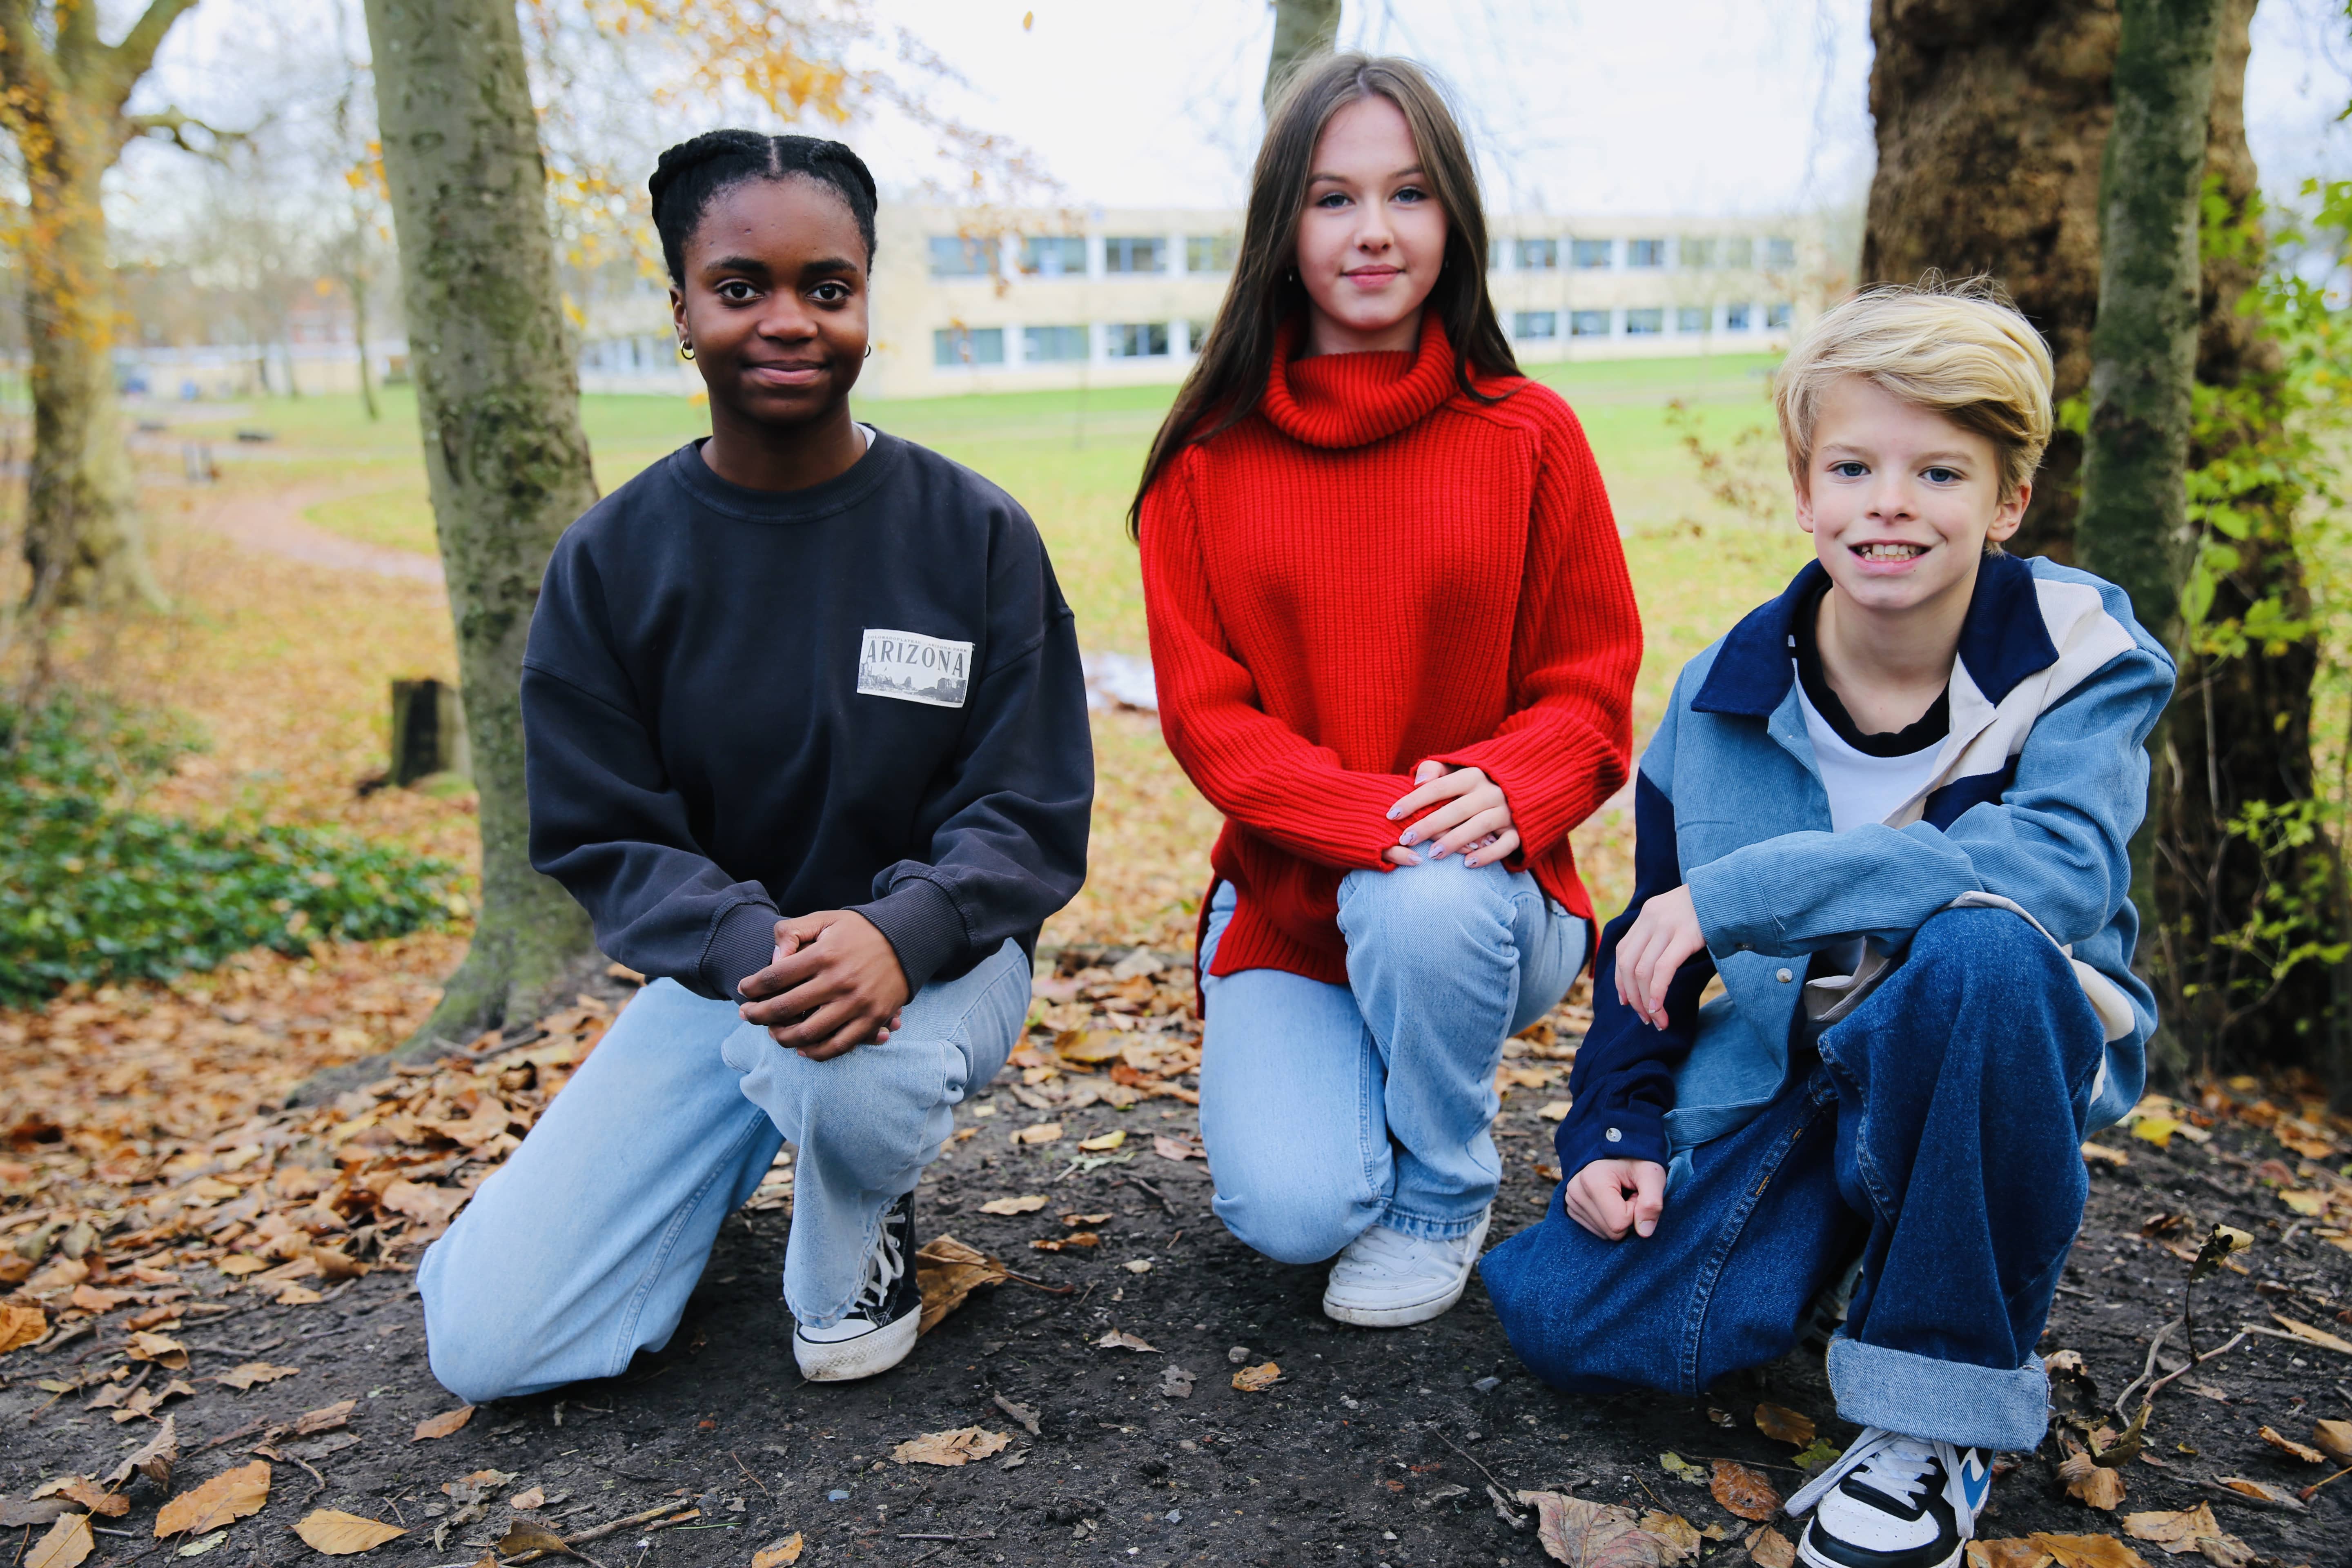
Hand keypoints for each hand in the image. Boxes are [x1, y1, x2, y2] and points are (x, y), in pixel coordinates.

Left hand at [736, 911, 911, 1059]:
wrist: (909, 939)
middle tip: (745, 1015)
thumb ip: (793, 931)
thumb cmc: (860, 930)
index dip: (752, 987)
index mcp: (824, 954)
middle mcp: (839, 981)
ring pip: (808, 1034)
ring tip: (771, 1031)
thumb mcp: (826, 919)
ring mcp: (857, 1004)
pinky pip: (838, 1046)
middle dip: (757, 1015)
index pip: (775, 977)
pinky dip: (815, 1052)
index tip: (742, 990)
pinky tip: (800, 1048)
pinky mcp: (872, 1019)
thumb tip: (773, 959)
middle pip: (784, 1008)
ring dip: (781, 1037)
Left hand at [1383, 761, 1518, 868]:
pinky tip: (1467, 863)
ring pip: (1479, 826)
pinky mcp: (1519, 831)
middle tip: (1405, 839)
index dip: (1414, 800)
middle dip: (1429, 824)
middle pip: (1456, 809)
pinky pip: (1505, 845)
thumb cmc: (1480, 783)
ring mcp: (1507, 812)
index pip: (1439, 787)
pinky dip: (1488, 855)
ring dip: (1454, 840)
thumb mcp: (1460, 768)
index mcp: (1474, 775)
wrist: (1529, 788)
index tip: (1392, 814)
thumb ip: (1435, 769)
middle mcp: (1491, 792)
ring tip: (1432, 854)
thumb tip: (1417, 781)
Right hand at [1564, 1158, 1666, 1239]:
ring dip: (1619, 1219)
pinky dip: (1609, 1221)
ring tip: (1620, 1196)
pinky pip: (1598, 1231)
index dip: (1636, 1211)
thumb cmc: (1637, 1162)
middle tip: (1630, 1194)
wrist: (1617, 1152)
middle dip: (1627, 1217)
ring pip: (1605, 1234)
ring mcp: (1571, 1201)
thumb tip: (1644, 1232)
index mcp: (1592, 1180)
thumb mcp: (1652, 1175)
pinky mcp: (1572, 1209)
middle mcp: (1575, 1191)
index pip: (1620, 1223)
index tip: (1636, 1192)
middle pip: (1612, 1232)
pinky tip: (1610, 1202)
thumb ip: (1652, 1202)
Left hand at [1614, 884, 1704, 1029]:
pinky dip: (1657, 993)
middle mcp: (1651, 918)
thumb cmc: (1709, 909)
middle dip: (1633, 997)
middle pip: (1628, 965)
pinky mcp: (1686, 935)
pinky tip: (1659, 1008)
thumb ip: (1662, 935)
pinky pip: (1663, 970)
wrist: (1733, 890)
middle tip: (1645, 1018)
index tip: (1626, 1001)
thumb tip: (1654, 971)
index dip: (1620, 981)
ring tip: (1656, 1020)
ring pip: (1642, 971)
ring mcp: (1667, 926)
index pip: (1623, 952)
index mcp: (1647, 914)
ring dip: (1645, 1001)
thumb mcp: (1677, 915)